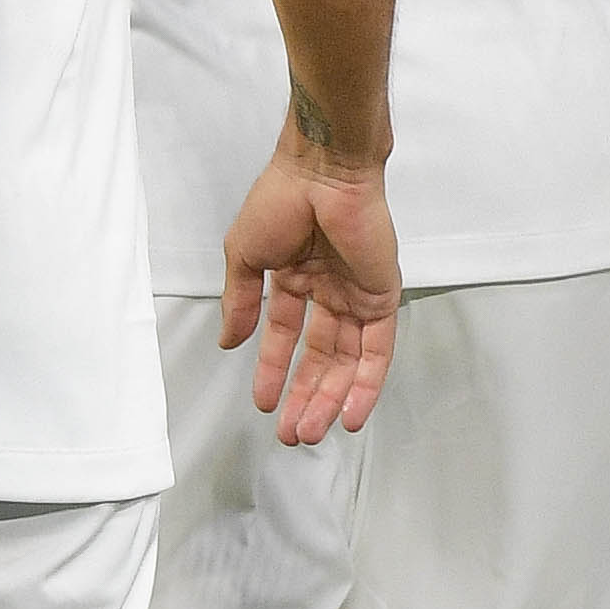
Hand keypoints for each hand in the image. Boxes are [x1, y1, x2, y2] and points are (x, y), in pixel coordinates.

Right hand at [217, 125, 400, 445]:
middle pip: (319, 358)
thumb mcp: (245, 255)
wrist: (322, 173)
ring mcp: (357, 297)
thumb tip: (227, 344)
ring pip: (347, 362)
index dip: (273, 371)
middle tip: (291, 435)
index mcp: (295, 278)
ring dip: (330, 399)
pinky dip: (366, 385)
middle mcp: (328, 292)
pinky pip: (378, 351)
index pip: (285, 337)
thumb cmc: (280, 202)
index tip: (262, 405)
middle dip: (303, 396)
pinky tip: (349, 414)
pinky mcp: (382, 299)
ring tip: (311, 432)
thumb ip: (240, 302)